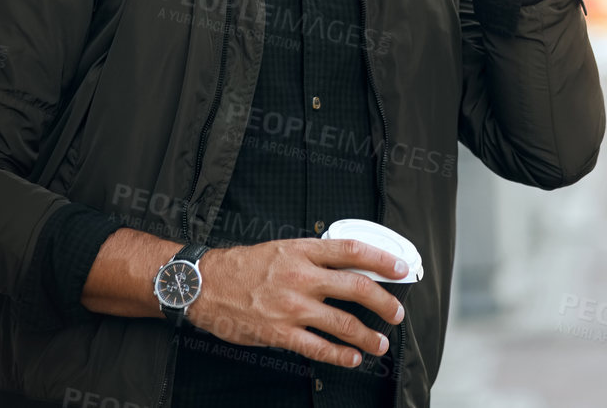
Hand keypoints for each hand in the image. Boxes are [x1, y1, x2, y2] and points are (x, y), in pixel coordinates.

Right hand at [185, 238, 408, 367]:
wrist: (205, 284)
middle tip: (397, 312)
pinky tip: (352, 358)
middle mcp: (300, 276)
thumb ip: (313, 257)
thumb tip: (348, 267)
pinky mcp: (280, 332)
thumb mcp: (281, 249)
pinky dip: (340, 355)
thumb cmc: (242, 267)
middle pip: (356, 287)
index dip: (382, 259)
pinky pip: (318, 347)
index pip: (352, 250)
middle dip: (384, 302)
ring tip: (380, 343)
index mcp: (302, 250)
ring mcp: (291, 307)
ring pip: (343, 323)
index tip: (401, 268)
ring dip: (368, 336)